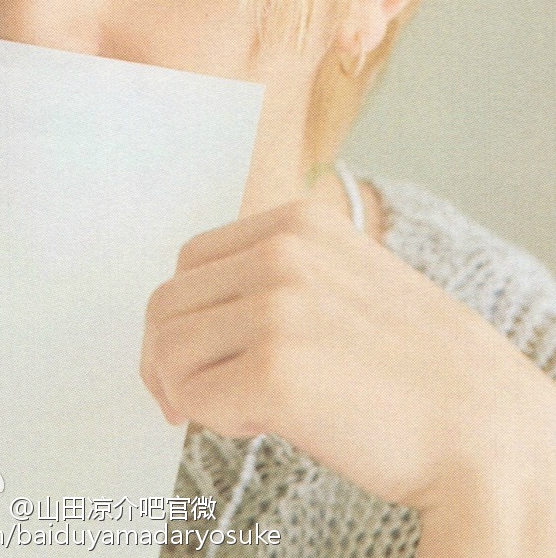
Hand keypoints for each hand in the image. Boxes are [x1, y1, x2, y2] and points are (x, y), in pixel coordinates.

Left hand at [140, 198, 555, 512]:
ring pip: (168, 350)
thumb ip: (272, 277)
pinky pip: (193, 398)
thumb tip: (191, 311)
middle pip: (167, 304)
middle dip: (169, 357)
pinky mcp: (277, 371)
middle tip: (196, 397)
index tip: (192, 356)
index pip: (189, 260)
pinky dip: (213, 422)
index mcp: (298, 223)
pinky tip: (261, 426)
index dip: (183, 314)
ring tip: (245, 410)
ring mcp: (279, 308)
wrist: (487, 432)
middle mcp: (283, 253)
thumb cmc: (414, 367)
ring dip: (192, 391)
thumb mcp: (342, 280)